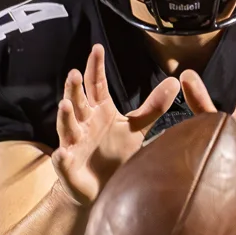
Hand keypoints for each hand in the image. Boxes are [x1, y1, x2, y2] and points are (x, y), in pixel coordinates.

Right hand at [52, 44, 179, 204]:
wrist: (99, 186)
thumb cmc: (114, 152)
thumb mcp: (135, 128)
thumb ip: (153, 107)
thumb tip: (174, 82)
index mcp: (99, 110)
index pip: (96, 85)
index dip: (95, 68)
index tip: (97, 48)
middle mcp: (84, 123)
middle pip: (78, 101)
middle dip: (75, 88)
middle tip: (75, 73)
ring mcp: (74, 143)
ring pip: (67, 126)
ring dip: (65, 116)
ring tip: (64, 105)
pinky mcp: (69, 166)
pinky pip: (63, 161)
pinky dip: (61, 158)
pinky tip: (61, 154)